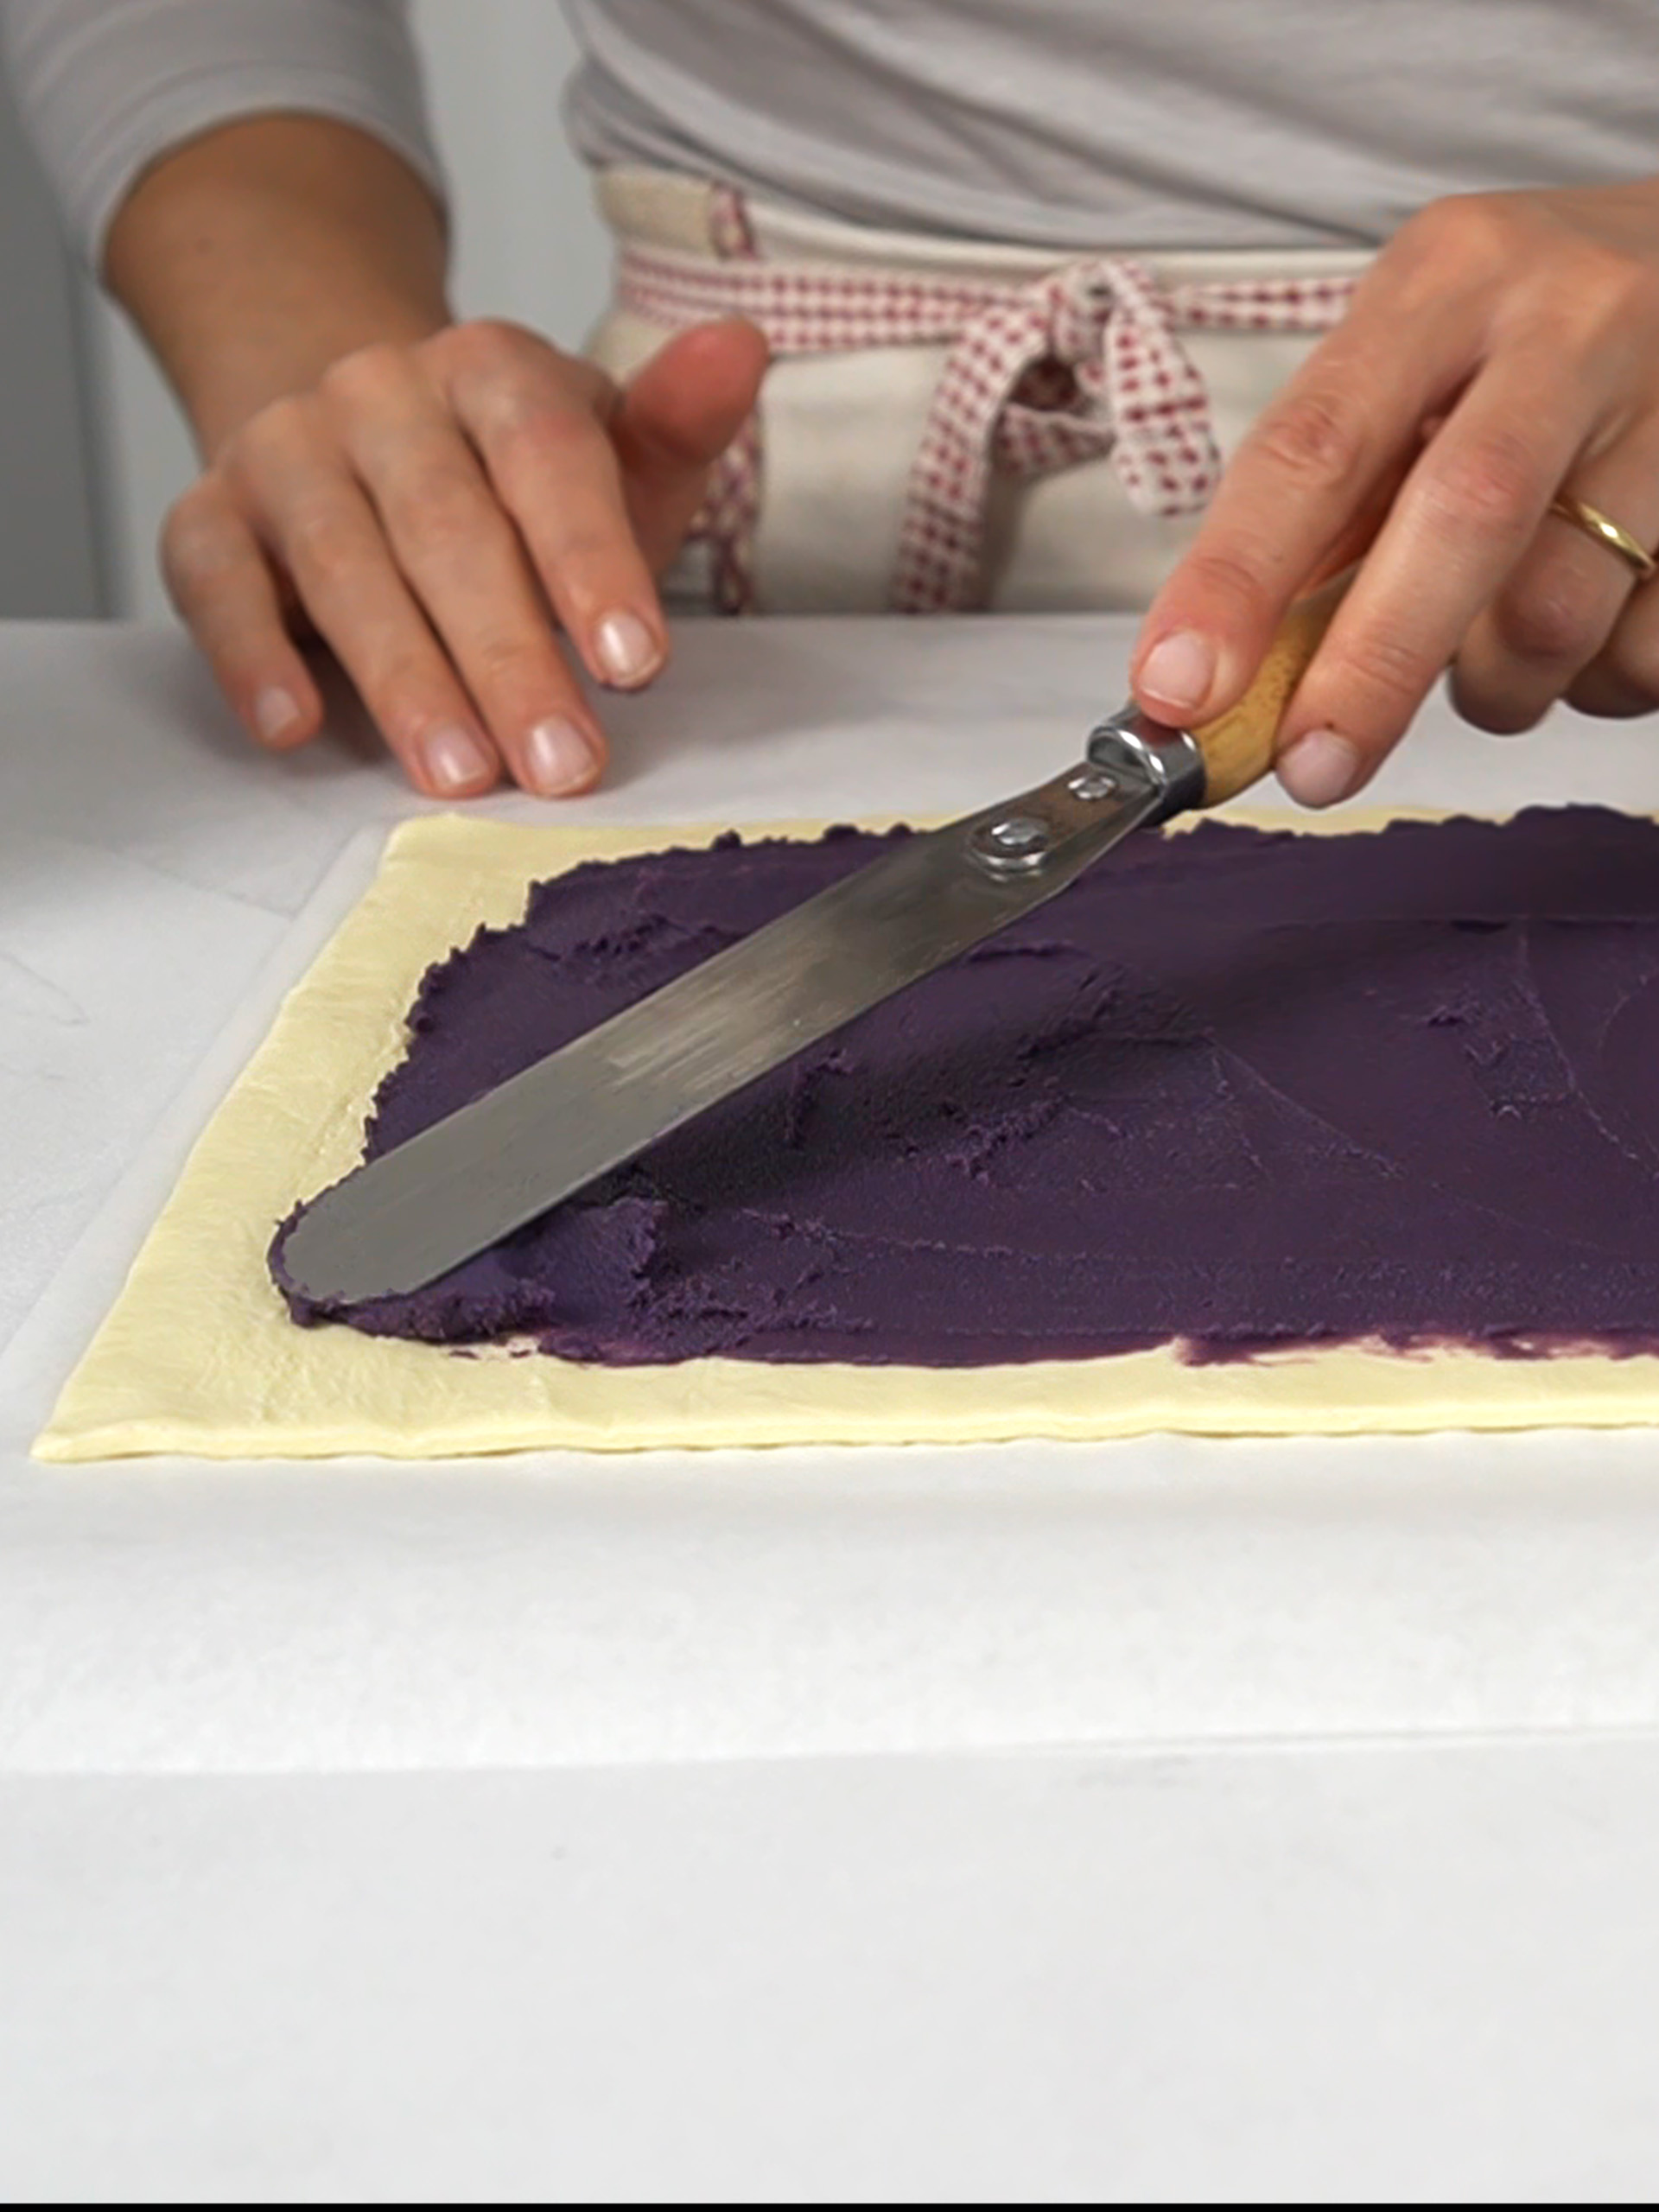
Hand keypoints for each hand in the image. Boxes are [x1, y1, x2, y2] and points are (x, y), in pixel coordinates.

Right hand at [161, 316, 767, 796]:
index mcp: (491, 367)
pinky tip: (294, 725)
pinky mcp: (210, 515)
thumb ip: (678, 424)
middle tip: (561, 763)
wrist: (358, 441)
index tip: (635, 664)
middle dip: (510, 658)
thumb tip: (740, 348)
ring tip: (458, 773)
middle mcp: (379, 394)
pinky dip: (251, 655)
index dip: (592, 563)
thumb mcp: (611, 457)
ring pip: (342, 562)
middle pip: (449, 528)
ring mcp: (286, 449)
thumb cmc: (510, 483)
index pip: (546, 458)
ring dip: (403, 677)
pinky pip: (217, 581)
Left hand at [1129, 178, 1658, 805]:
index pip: (1315, 443)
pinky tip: (1598, 625)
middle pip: (1461, 517)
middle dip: (1371, 667)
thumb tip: (1213, 681)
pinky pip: (1649, 648)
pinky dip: (1599, 681)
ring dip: (1496, 684)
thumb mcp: (1416, 369)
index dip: (1236, 580)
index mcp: (1446, 279)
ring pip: (1561, 606)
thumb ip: (1325, 512)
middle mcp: (1570, 318)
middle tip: (1312, 768)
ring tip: (1491, 661)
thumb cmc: (1532, 343)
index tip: (1178, 690)